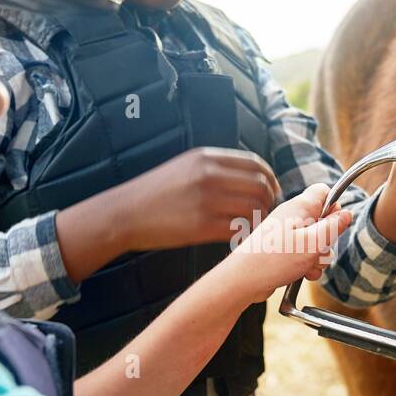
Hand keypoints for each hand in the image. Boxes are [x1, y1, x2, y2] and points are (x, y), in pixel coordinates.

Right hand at [117, 147, 280, 252]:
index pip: (256, 163)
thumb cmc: (156, 193)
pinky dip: (245, 234)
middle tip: (265, 213)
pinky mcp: (201, 226)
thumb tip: (251, 178)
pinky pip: (239, 229)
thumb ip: (215, 168)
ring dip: (260, 219)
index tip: (272, 192)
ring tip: (252, 226)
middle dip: (269, 201)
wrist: (123, 213)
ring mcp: (206, 200)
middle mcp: (208, 175)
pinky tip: (239, 237)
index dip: (270, 179)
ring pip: (254, 208)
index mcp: (206, 157)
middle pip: (260, 186)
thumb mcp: (185, 167)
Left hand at [218, 184, 352, 305]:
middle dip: (327, 240)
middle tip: (318, 251)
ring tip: (308, 266)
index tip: (334, 226)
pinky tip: (302, 274)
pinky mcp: (281, 249)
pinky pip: (303, 253)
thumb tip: (347, 214)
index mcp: (299, 207)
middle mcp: (292, 217)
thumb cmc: (275, 260)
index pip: (324, 192)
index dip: (335, 207)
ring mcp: (286, 233)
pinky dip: (307, 264)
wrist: (243, 280)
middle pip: (322, 220)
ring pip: (315, 241)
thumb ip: (333, 227)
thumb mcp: (313, 243)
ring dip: (318, 257)